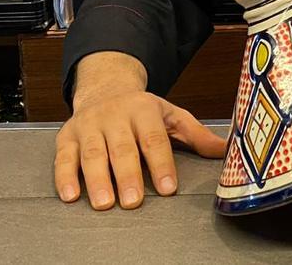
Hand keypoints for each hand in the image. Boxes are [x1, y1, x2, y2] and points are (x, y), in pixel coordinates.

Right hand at [54, 54, 225, 209]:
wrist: (105, 89)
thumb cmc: (141, 110)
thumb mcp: (171, 116)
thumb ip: (197, 136)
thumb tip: (227, 150)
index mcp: (144, 110)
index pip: (154, 139)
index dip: (161, 164)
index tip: (168, 188)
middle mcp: (115, 115)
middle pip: (122, 148)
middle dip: (128, 175)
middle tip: (133, 200)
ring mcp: (90, 125)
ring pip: (93, 153)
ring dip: (97, 179)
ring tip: (105, 202)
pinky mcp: (68, 136)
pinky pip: (64, 157)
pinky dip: (65, 177)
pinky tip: (71, 195)